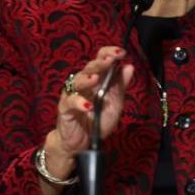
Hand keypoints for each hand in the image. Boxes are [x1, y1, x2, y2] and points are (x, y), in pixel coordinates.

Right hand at [43, 47, 133, 179]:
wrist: (82, 142)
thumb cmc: (97, 120)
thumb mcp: (115, 103)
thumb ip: (120, 86)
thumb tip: (129, 66)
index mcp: (97, 79)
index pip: (100, 59)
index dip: (109, 53)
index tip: (121, 53)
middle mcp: (84, 83)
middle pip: (89, 67)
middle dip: (100, 62)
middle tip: (110, 60)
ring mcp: (73, 94)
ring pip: (77, 81)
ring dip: (87, 78)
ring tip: (95, 78)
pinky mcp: (64, 108)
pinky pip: (70, 102)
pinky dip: (79, 102)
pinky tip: (88, 105)